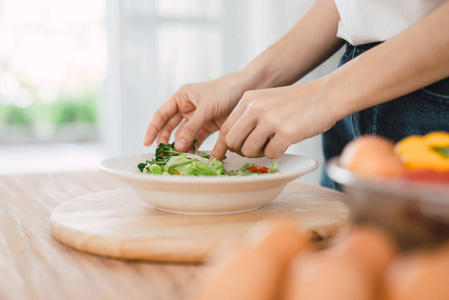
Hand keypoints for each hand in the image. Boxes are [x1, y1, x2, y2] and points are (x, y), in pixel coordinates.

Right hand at [143, 72, 250, 150]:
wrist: (249, 88)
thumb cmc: (225, 91)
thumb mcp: (206, 108)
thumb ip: (191, 127)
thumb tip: (177, 146)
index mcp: (182, 97)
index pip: (162, 114)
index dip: (153, 129)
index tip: (147, 143)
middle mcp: (188, 107)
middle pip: (171, 127)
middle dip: (166, 140)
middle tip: (163, 154)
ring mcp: (199, 117)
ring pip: (185, 134)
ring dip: (182, 146)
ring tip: (179, 158)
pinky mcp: (211, 126)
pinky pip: (200, 138)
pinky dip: (197, 147)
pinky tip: (194, 156)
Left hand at [211, 81, 335, 158]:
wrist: (326, 96)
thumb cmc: (296, 103)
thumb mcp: (266, 100)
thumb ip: (248, 116)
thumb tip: (230, 142)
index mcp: (248, 100)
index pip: (225, 130)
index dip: (223, 147)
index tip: (222, 157)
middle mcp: (255, 108)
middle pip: (233, 143)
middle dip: (242, 152)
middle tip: (256, 150)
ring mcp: (270, 119)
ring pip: (249, 151)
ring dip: (260, 154)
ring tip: (273, 144)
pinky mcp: (286, 131)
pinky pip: (271, 154)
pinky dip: (277, 153)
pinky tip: (286, 143)